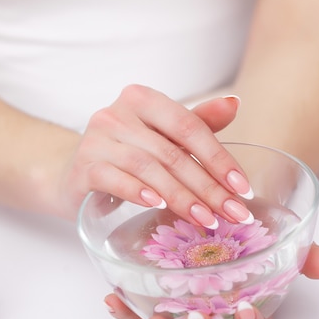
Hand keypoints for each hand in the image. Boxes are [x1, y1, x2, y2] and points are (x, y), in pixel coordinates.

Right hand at [59, 85, 252, 225]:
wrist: (75, 171)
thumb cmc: (126, 152)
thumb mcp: (163, 135)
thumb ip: (197, 122)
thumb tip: (234, 103)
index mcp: (143, 99)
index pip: (189, 126)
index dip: (219, 158)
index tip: (242, 189)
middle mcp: (118, 113)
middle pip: (173, 152)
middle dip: (208, 187)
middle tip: (233, 213)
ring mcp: (97, 139)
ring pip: (148, 168)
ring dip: (181, 197)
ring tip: (206, 219)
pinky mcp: (83, 166)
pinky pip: (113, 178)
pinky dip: (136, 191)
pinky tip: (156, 204)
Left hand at [105, 242, 318, 318]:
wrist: (213, 202)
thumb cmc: (247, 225)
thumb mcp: (275, 232)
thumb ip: (302, 251)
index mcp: (246, 314)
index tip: (245, 309)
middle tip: (198, 316)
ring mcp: (180, 317)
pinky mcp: (151, 302)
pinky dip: (125, 313)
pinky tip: (116, 299)